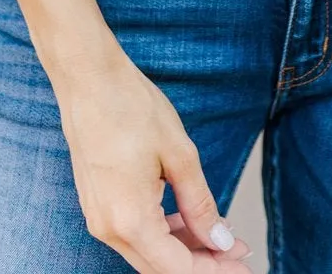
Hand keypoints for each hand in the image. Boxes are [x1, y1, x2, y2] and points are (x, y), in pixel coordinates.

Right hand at [56, 48, 251, 271]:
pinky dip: (162, 233)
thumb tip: (219, 239)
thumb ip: (199, 204)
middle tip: (238, 252)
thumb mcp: (179, 154)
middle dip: (203, 263)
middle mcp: (108, 228)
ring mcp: (98, 217)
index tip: (244, 265)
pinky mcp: (96, 203)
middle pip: (162, 267)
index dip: (215, 269)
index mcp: (131, 220)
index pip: (179, 269)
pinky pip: (133, 233)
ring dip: (183, 249)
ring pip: (147, 252)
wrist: (87, 77)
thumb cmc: (131, 107)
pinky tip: (184, 219)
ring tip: (218, 234)